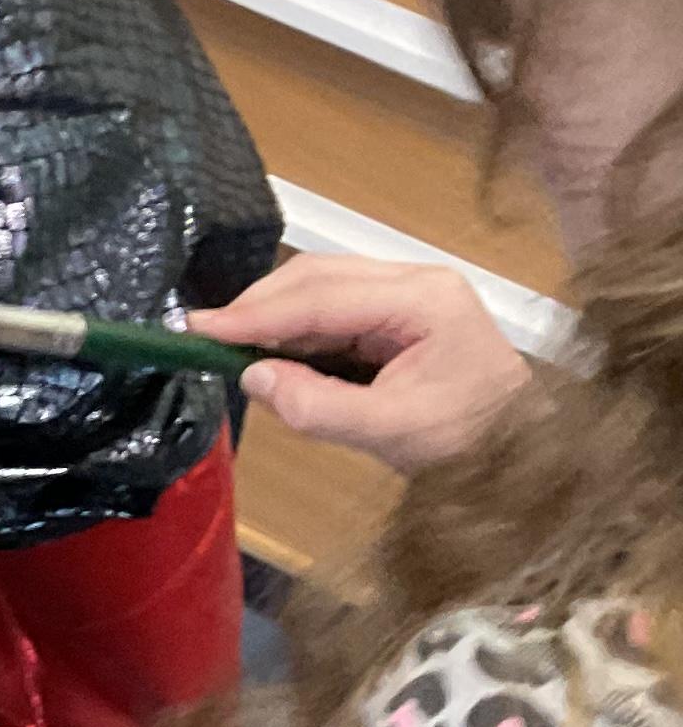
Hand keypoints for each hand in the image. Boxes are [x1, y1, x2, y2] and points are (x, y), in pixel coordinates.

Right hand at [197, 256, 532, 474]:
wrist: (524, 450)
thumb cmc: (469, 443)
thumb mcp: (393, 433)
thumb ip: (320, 407)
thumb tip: (253, 378)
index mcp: (424, 301)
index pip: (323, 296)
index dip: (257, 313)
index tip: (201, 330)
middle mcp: (416, 281)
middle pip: (318, 275)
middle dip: (260, 305)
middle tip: (208, 337)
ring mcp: (409, 291)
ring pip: (321, 283)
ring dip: (274, 312)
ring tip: (233, 344)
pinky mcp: (399, 310)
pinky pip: (332, 304)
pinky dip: (295, 324)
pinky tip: (272, 348)